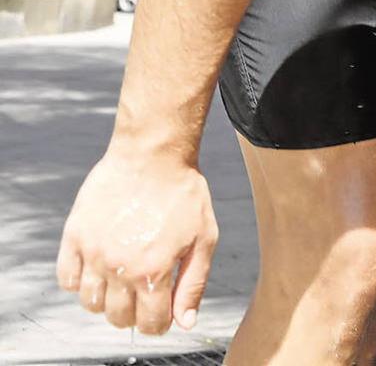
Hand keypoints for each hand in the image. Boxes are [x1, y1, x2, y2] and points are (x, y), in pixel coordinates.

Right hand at [57, 150, 217, 334]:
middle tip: (144, 294)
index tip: (162, 314)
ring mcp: (93, 252)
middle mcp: (120, 267)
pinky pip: (67, 279)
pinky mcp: (74, 236)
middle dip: (135, 314)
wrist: (153, 156)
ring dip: (108, 301)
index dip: (159, 324)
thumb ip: (193, 284)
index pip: (150, 323)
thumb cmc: (184, 196)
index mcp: (154, 271)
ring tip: (123, 280)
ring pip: (91, 304)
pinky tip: (99, 268)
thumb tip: (186, 324)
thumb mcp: (203, 239)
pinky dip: (80, 282)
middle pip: (119, 318)